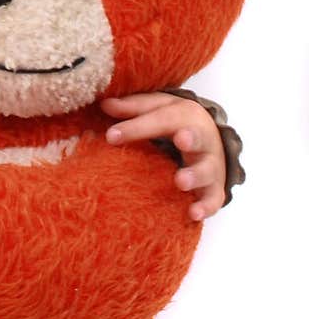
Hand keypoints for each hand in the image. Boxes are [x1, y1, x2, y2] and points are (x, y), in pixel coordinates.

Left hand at [100, 93, 225, 221]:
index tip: (111, 136)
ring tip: (181, 182)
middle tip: (181, 140)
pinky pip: (214, 198)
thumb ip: (133, 108)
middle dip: (191, 138)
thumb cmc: (176, 121)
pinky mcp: (215, 188)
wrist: (212, 137)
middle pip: (198, 138)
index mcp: (184, 115)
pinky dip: (206, 206)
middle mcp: (201, 139)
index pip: (161, 119)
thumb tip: (104, 104)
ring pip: (207, 170)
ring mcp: (211, 164)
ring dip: (195, 176)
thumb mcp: (157, 108)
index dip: (136, 127)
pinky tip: (193, 214)